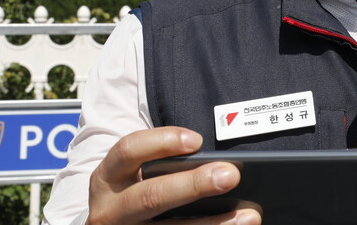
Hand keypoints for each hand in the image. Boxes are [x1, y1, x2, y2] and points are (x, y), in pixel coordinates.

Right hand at [86, 127, 261, 224]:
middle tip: (231, 175)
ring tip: (248, 216)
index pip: (128, 151)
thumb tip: (218, 165)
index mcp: (108, 177)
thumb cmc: (133, 193)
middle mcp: (110, 209)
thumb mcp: (134, 177)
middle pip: (152, 196)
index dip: (162, 142)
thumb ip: (164, 167)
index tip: (197, 140)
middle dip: (193, 185)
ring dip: (214, 224)